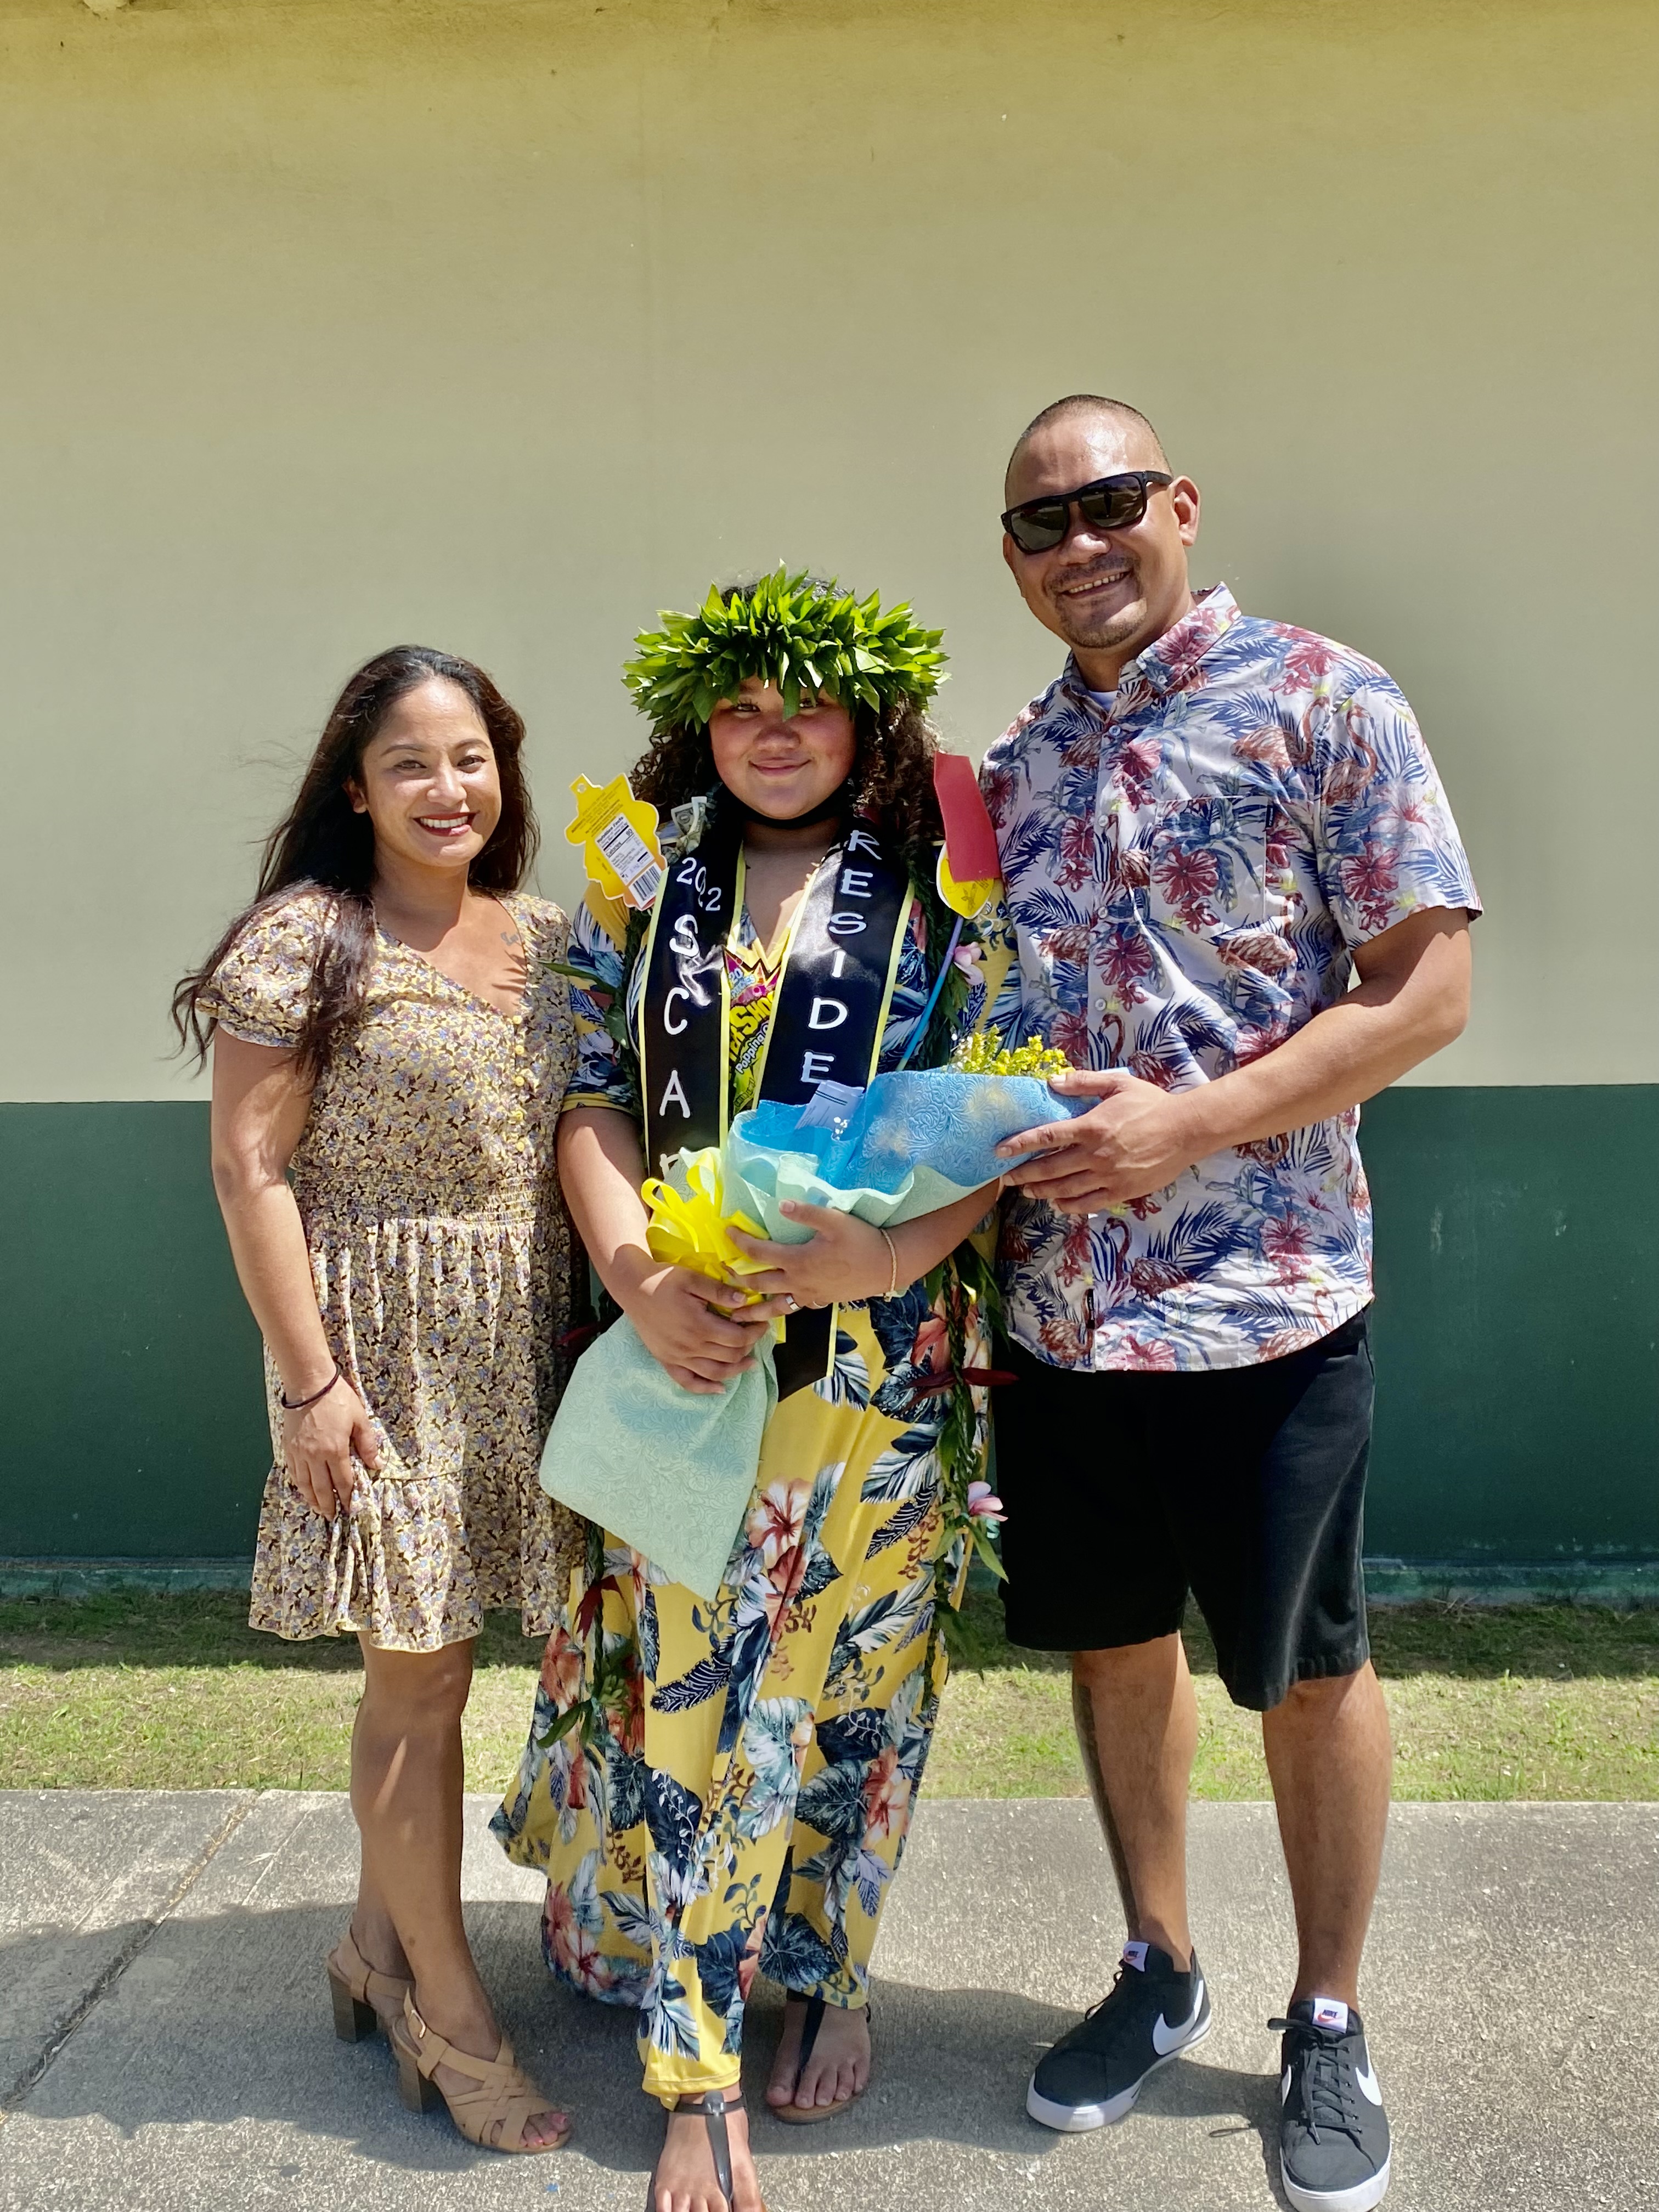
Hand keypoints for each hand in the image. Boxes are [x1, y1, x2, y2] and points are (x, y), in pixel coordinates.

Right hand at [282, 1372, 380, 1518]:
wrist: (308, 1384)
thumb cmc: (337, 1398)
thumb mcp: (359, 1419)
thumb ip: (367, 1444)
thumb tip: (377, 1465)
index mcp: (335, 1450)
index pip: (342, 1481)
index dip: (346, 1497)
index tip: (350, 1507)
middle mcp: (315, 1456)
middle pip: (322, 1488)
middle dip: (328, 1505)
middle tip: (332, 1516)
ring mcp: (299, 1453)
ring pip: (304, 1484)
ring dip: (312, 1499)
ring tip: (318, 1508)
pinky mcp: (288, 1447)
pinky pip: (293, 1472)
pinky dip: (299, 1484)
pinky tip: (303, 1489)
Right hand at [620, 1260, 787, 1396]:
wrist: (633, 1288)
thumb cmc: (663, 1280)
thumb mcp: (693, 1279)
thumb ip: (719, 1292)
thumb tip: (744, 1301)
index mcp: (699, 1326)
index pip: (738, 1338)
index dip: (755, 1332)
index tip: (762, 1323)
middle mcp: (690, 1346)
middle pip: (730, 1356)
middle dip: (749, 1347)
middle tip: (755, 1336)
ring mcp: (677, 1357)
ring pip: (714, 1373)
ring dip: (735, 1370)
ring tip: (749, 1363)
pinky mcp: (666, 1360)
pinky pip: (687, 1382)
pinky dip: (705, 1388)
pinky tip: (719, 1389)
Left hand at [728, 1203, 894, 1308]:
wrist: (886, 1266)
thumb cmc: (861, 1240)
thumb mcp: (835, 1220)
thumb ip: (806, 1212)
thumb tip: (780, 1204)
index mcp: (797, 1260)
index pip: (758, 1254)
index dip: (739, 1243)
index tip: (727, 1232)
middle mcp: (798, 1282)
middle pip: (758, 1284)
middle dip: (737, 1279)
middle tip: (723, 1272)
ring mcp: (808, 1295)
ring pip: (773, 1306)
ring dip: (752, 1310)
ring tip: (736, 1315)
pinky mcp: (819, 1301)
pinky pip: (793, 1309)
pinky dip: (779, 1311)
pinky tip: (775, 1309)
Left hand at [995, 1068, 1204, 1211]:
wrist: (1187, 1130)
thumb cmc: (1152, 1104)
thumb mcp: (1118, 1084)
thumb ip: (1084, 1082)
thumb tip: (1052, 1081)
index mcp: (1092, 1126)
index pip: (1047, 1136)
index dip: (1020, 1143)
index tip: (1000, 1150)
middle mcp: (1097, 1154)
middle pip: (1050, 1168)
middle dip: (1023, 1173)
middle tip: (1005, 1177)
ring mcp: (1109, 1176)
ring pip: (1066, 1189)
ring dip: (1042, 1190)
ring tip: (1026, 1190)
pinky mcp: (1122, 1191)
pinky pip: (1089, 1203)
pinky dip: (1069, 1205)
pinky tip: (1057, 1203)